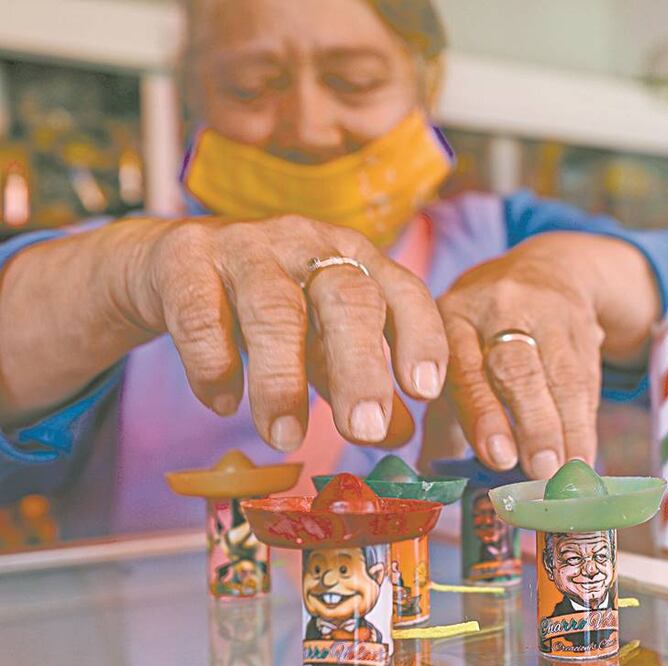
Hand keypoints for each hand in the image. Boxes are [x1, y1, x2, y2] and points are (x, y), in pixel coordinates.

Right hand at [123, 215, 445, 450]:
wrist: (169, 261)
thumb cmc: (267, 303)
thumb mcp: (321, 338)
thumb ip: (360, 379)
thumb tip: (399, 433)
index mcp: (355, 259)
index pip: (403, 291)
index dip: (421, 337)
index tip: (425, 390)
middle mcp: (308, 244)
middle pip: (347, 297)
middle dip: (361, 367)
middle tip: (365, 430)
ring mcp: (246, 248)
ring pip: (274, 308)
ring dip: (282, 380)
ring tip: (286, 438)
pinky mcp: (183, 260)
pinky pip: (200, 314)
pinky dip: (214, 364)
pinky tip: (223, 404)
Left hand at [436, 234, 610, 478]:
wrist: (545, 271)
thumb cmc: (486, 332)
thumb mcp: (456, 355)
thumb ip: (444, 418)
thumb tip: (428, 478)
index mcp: (454, 318)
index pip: (466, 367)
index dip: (483, 413)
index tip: (498, 458)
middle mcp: (497, 308)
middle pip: (516, 367)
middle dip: (531, 423)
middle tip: (540, 470)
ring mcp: (545, 313)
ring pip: (560, 374)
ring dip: (566, 429)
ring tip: (567, 472)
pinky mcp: (583, 324)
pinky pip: (587, 376)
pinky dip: (585, 421)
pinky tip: (582, 455)